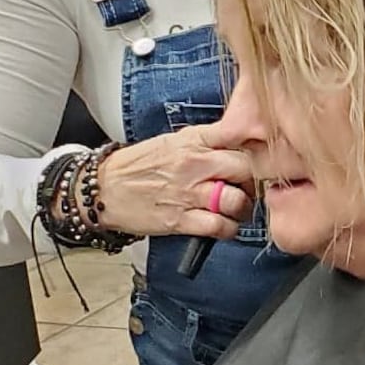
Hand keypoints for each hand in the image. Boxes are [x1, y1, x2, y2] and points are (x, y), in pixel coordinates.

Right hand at [95, 122, 255, 239]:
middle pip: (245, 169)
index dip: (256, 146)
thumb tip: (238, 143)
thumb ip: (206, 141)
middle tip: (248, 187)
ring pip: (237, 200)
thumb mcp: (173, 142)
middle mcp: (194, 164)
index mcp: (193, 141)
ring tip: (237, 209)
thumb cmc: (139, 167)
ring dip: (243, 208)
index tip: (259, 155)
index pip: (237, 134)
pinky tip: (224, 225)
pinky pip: (220, 226)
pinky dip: (228, 229)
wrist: (104, 190)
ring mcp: (188, 193)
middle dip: (253, 180)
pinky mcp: (181, 220)